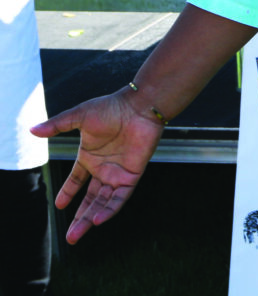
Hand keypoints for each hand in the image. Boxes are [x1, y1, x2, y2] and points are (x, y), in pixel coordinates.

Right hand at [30, 88, 162, 243]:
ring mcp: (118, 172)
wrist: (139, 106)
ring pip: (103, 202)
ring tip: (76, 234)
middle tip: (69, 237)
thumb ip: (57, 126)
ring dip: (90, 218)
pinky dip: (109, 209)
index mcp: (91, 156)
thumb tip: (33, 130)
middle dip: (79, 217)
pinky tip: (97, 219)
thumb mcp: (80, 116)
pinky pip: (120, 197)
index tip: (59, 205)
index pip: (77, 179)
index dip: (68, 192)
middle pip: (90, 198)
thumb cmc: (112, 107)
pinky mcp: (132, 175)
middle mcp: (104, 167)